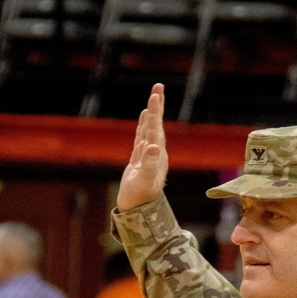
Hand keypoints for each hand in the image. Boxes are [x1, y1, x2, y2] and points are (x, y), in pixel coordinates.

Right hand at [118, 84, 168, 211]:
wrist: (138, 211)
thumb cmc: (140, 197)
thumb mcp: (144, 180)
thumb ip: (149, 164)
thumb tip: (152, 146)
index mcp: (157, 155)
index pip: (156, 128)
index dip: (156, 111)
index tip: (155, 94)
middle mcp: (155, 153)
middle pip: (156, 125)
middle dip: (157, 106)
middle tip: (158, 86)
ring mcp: (148, 156)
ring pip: (150, 129)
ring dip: (152, 114)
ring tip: (154, 97)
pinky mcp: (140, 160)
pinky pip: (143, 138)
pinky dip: (144, 126)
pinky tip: (146, 119)